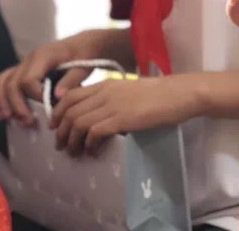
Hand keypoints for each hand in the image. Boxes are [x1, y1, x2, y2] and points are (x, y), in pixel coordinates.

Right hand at [0, 38, 94, 126]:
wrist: (85, 43)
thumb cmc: (86, 54)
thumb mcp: (84, 66)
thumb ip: (71, 80)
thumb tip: (57, 96)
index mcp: (44, 55)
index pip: (29, 80)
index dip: (36, 96)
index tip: (49, 106)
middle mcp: (29, 58)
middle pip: (12, 83)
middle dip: (17, 105)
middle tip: (28, 121)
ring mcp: (24, 64)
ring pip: (3, 82)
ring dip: (4, 102)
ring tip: (9, 118)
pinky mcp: (23, 70)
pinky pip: (4, 82)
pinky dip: (1, 96)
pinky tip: (2, 113)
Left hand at [49, 76, 195, 156]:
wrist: (181, 93)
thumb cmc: (162, 93)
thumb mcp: (131, 91)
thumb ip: (114, 100)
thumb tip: (103, 118)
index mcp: (106, 84)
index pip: (70, 96)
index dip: (58, 113)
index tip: (57, 126)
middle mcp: (105, 92)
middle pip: (69, 112)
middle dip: (61, 132)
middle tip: (62, 146)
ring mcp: (112, 105)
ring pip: (78, 123)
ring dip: (73, 141)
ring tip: (75, 153)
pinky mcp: (121, 118)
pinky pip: (94, 132)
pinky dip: (89, 145)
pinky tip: (93, 151)